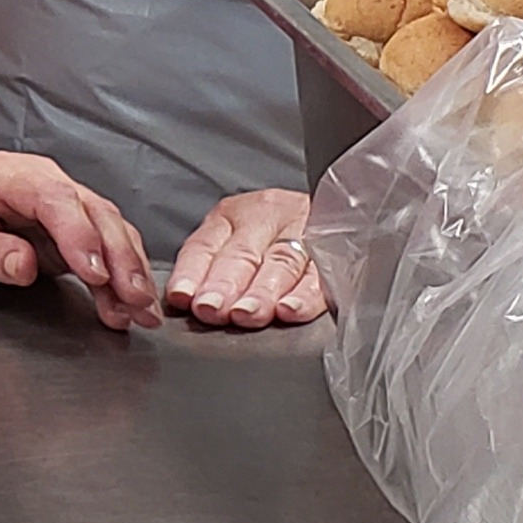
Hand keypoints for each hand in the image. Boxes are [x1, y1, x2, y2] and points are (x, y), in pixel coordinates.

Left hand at [0, 146, 159, 330]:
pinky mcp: (70, 226)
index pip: (52, 197)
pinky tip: (131, 305)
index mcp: (2, 177)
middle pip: (92, 211)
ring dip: (130, 270)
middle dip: (119, 257)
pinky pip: (105, 247)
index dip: (79, 234)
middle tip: (133, 299)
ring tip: (140, 311)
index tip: (94, 273)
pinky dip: (122, 276)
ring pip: (109, 228)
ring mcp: (59, 202)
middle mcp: (40, 181)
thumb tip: (24, 265)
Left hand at [165, 189, 329, 329]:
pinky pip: (318, 276)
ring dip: (260, 292)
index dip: (192, 273)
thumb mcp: (236, 241)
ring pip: (279, 263)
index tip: (182, 297)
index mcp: (233, 217)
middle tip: (211, 309)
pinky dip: (303, 296)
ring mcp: (303, 233)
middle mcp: (266, 219)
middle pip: (242, 254)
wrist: (340, 208)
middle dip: (224, 285)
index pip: (205, 244)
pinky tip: (289, 310)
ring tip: (246, 313)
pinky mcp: (336, 253)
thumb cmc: (274, 237)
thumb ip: (210, 271)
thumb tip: (182, 305)